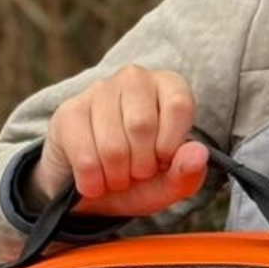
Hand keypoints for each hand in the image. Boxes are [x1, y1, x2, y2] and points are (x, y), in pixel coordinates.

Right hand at [30, 65, 208, 216]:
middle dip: (141, 165)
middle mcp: (134, 78)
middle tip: (136, 173)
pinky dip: (93, 182)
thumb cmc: (139, 178)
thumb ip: (189, 171)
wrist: (92, 189)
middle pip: (142, 125)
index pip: (179, 105)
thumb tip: (199, 154)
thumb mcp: (171, 182)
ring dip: (116, 176)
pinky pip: (85, 157)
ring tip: (116, 177)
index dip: (171, 145)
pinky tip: (94, 182)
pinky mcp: (69, 112)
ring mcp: (98, 91)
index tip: (162, 161)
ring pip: (112, 145)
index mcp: (169, 86)